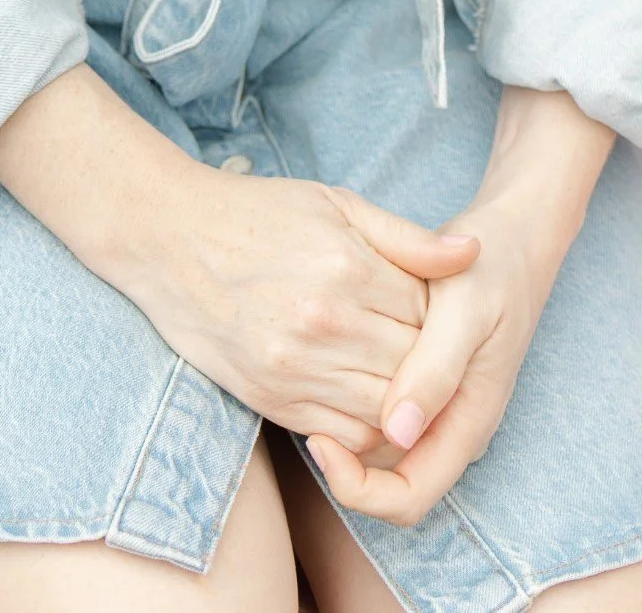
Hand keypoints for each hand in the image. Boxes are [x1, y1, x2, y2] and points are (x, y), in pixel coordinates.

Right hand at [123, 168, 480, 451]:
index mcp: (347, 268)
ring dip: (402, 401)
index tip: (438, 308)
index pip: (431, 314)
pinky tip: (365, 396)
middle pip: (414, 367)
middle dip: (429, 361)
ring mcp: (295, 368)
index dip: (443, 316)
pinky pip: (342, 435)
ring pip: (385, 412)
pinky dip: (365, 427)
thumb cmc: (258, 214)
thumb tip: (472, 254)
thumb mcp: (336, 204)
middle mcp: (325, 324)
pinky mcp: (271, 400)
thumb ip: (406, 238)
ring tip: (400, 373)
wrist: (169, 241)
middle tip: (426, 345)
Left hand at [307, 88, 614, 525]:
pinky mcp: (421, 384)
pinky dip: (350, 401)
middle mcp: (451, 429)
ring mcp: (437, 409)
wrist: (513, 236)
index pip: (407, 498)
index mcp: (467, 424)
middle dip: (341, 463)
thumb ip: (435, 371)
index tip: (317, 439)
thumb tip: (396, 432)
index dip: (357, 486)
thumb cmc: (492, 266)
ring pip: (377, 453)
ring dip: (343, 433)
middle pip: (386, 484)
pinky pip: (378, 415)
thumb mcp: (466, 310)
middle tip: (300, 413)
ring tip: (309, 384)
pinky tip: (326, 367)